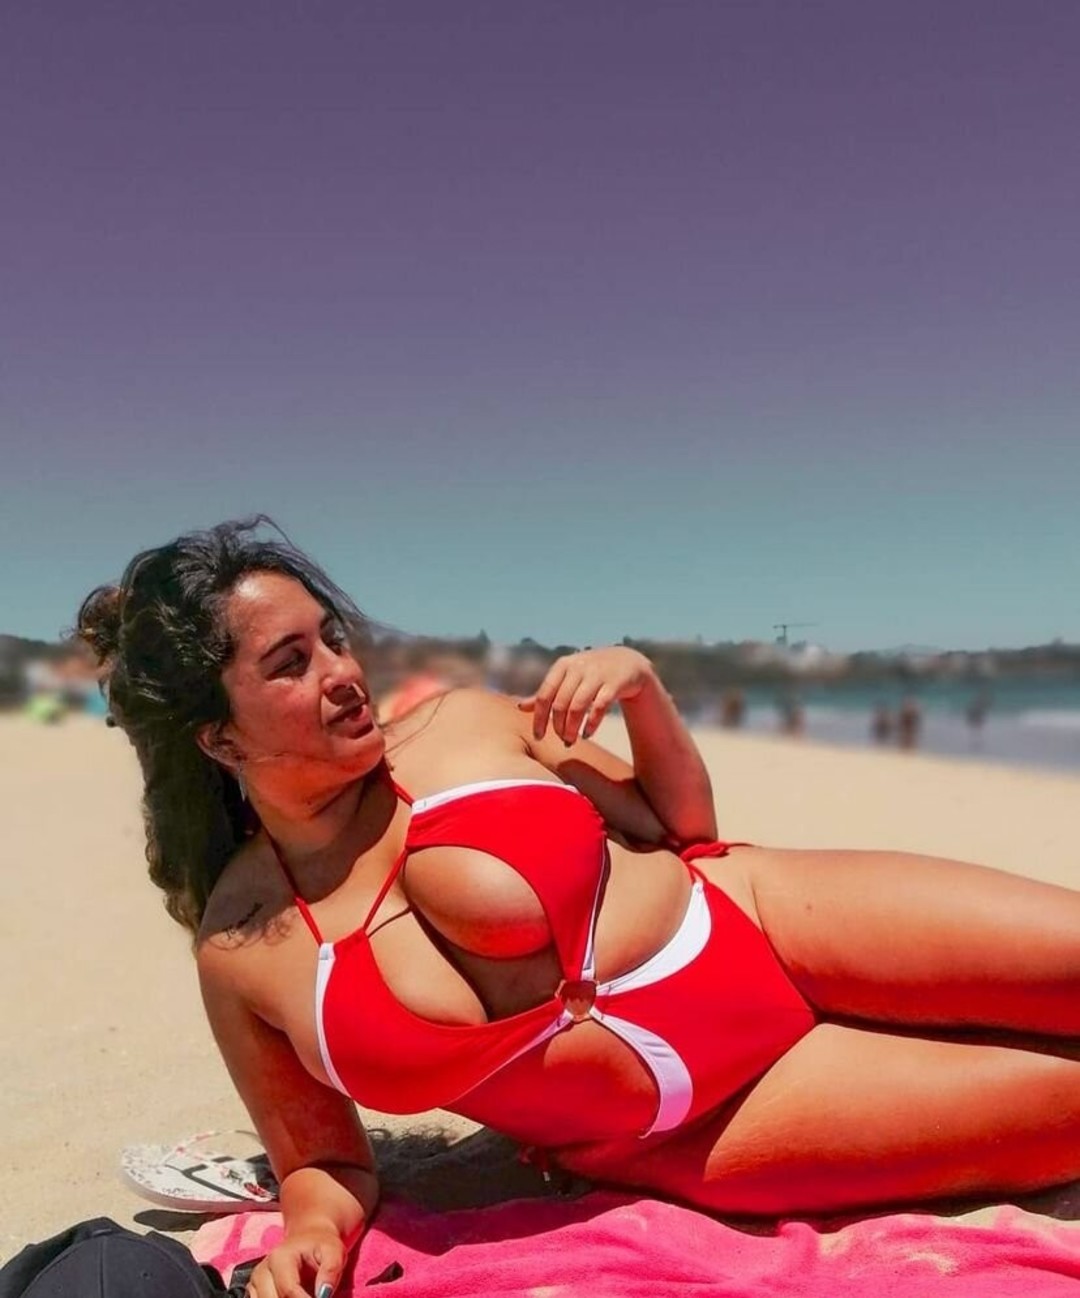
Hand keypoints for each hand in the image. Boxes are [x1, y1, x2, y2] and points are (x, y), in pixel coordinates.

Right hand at [245, 1226, 345, 1297]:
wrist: (309, 1237)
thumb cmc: (322, 1245)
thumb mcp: (334, 1252)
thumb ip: (330, 1271)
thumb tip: (323, 1294)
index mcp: (280, 1258)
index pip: (289, 1291)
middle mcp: (263, 1271)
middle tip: (314, 1296)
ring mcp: (256, 1282)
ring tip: (306, 1294)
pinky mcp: (255, 1291)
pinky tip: (294, 1297)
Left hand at [517, 647, 653, 744]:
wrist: (627, 662)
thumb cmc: (591, 673)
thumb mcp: (567, 677)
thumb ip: (547, 692)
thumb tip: (520, 707)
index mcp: (562, 666)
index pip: (544, 695)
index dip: (539, 718)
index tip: (538, 736)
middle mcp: (578, 668)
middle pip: (560, 704)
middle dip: (558, 727)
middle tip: (562, 740)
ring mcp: (597, 674)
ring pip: (578, 707)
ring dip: (572, 728)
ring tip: (571, 741)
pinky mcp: (614, 683)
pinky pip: (599, 707)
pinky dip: (591, 724)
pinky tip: (587, 734)